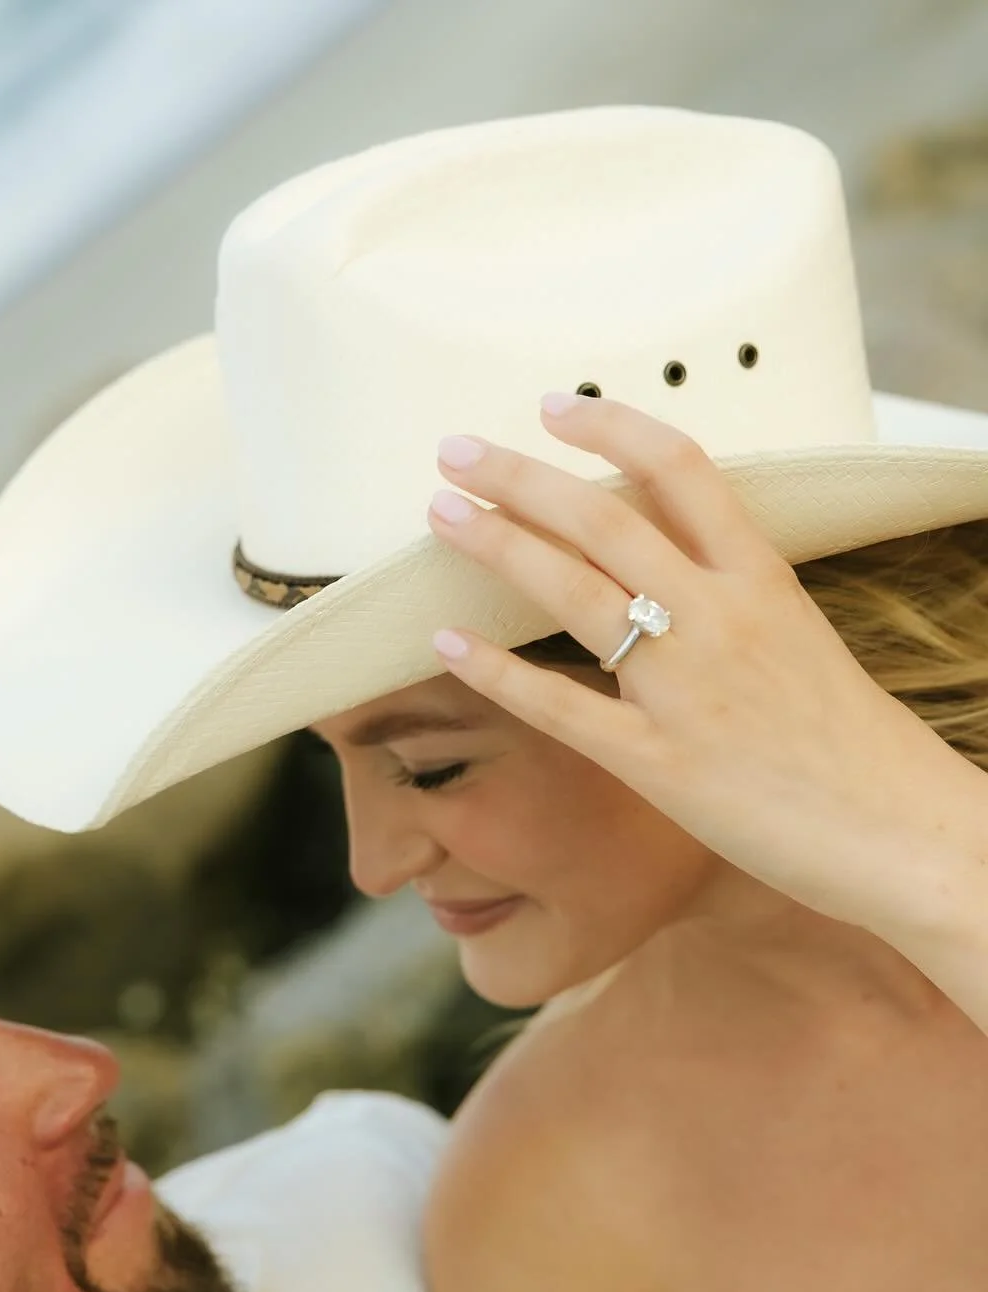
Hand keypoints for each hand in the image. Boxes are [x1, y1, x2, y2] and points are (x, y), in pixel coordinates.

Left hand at [425, 396, 987, 951]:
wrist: (903, 833)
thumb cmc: (854, 746)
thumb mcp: (801, 640)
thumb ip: (733, 600)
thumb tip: (664, 570)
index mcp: (763, 578)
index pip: (681, 466)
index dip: (609, 424)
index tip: (551, 406)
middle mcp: (720, 617)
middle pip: (604, 517)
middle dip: (520, 476)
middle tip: (456, 449)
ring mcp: (686, 688)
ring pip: (574, 591)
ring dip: (498, 545)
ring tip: (440, 515)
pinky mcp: (660, 762)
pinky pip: (561, 706)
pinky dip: (496, 672)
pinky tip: (443, 642)